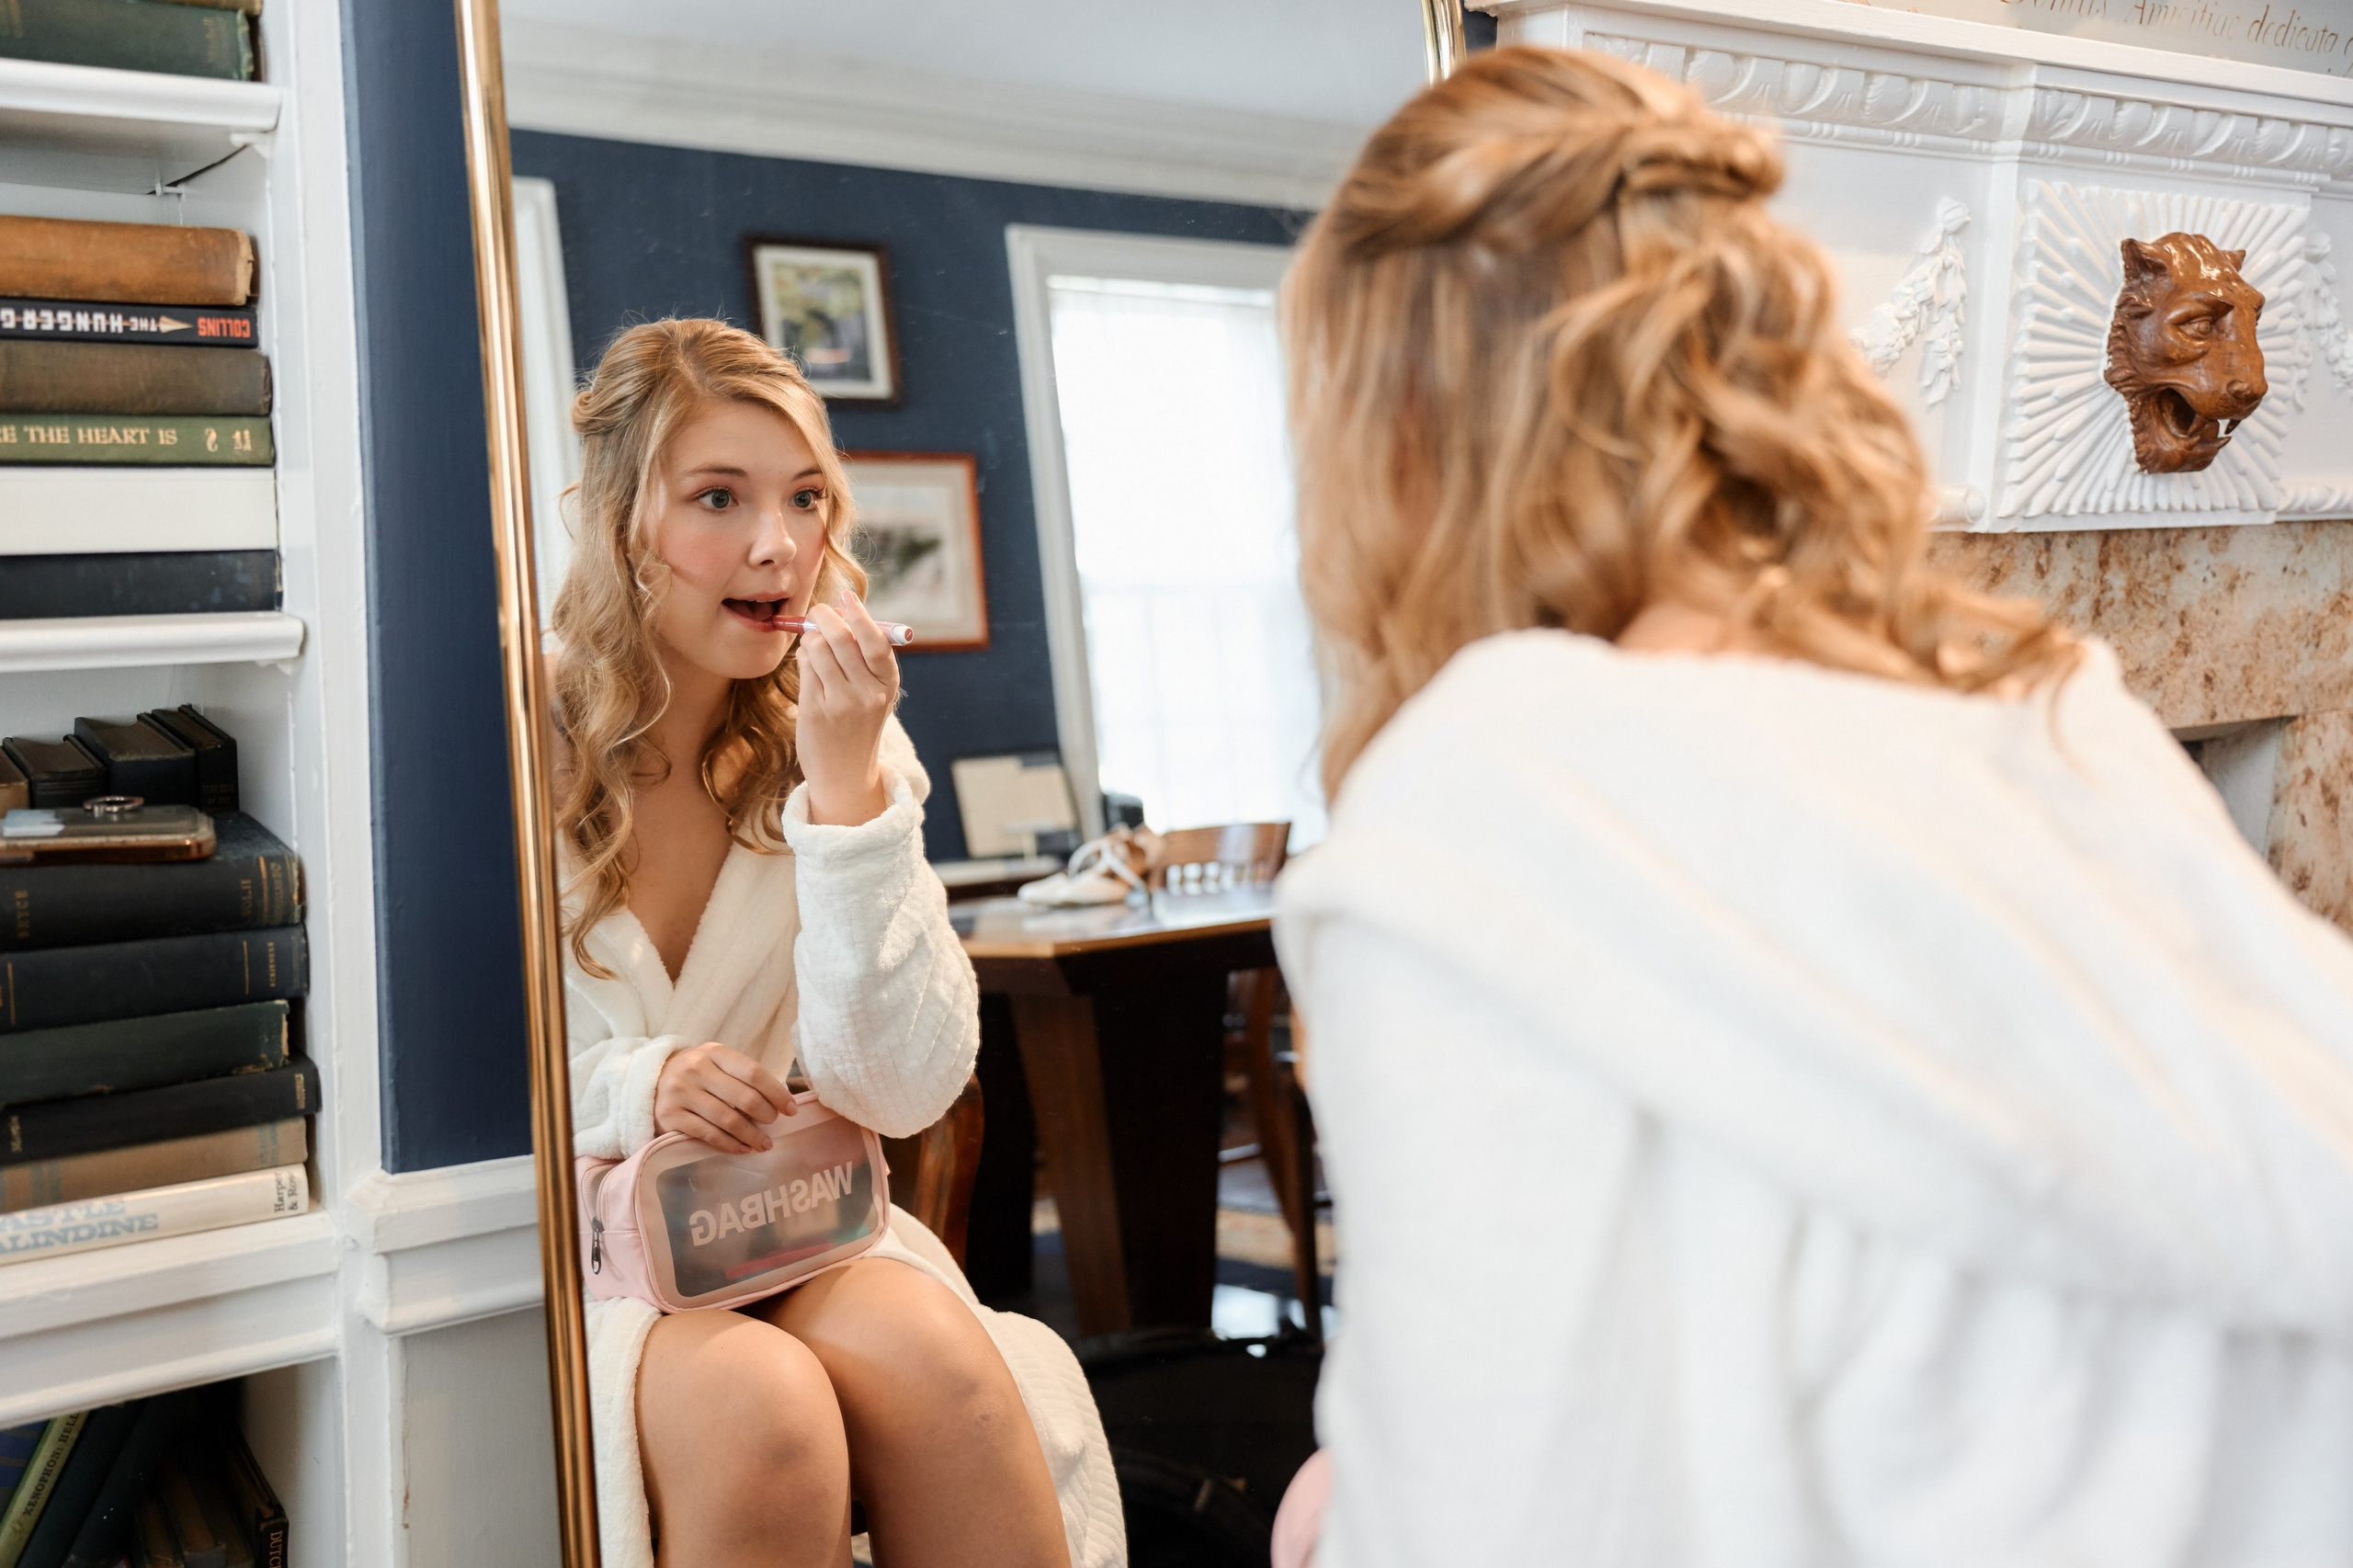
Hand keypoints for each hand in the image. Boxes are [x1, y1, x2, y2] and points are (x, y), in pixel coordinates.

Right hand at [653, 1042, 796, 1153]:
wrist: (648, 1081)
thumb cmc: (695, 1075)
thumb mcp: (715, 1063)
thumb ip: (742, 1076)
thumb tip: (780, 1100)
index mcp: (714, 1052)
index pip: (753, 1072)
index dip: (776, 1092)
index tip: (791, 1109)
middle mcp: (696, 1069)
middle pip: (743, 1097)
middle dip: (766, 1114)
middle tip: (774, 1124)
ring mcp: (681, 1093)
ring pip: (728, 1119)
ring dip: (751, 1135)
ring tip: (764, 1144)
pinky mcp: (671, 1116)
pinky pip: (708, 1134)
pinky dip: (730, 1144)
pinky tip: (743, 1149)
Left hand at [796, 590, 897, 826]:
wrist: (845, 773)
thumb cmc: (858, 724)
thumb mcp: (874, 693)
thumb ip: (863, 657)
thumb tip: (838, 614)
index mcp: (888, 684)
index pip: (875, 641)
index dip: (859, 615)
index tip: (845, 596)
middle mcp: (868, 694)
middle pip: (842, 639)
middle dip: (826, 617)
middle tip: (817, 611)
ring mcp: (841, 703)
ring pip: (818, 649)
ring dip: (811, 639)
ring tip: (813, 645)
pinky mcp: (816, 711)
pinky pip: (805, 667)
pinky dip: (803, 657)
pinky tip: (808, 663)